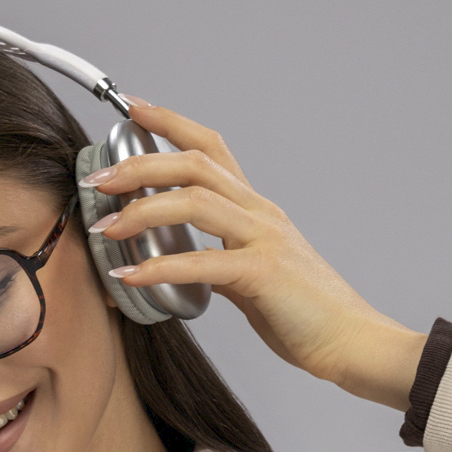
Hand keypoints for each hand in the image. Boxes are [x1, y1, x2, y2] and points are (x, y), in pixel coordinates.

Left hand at [84, 102, 427, 411]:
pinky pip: (202, 263)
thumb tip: (190, 267)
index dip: (170, 124)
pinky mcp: (262, 273)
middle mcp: (259, 213)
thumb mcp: (255, 281)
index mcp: (257, 209)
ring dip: (143, 209)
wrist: (351, 341)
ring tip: (107, 227)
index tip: (131, 110)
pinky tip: (131, 275)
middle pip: (194, 164)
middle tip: (100, 178)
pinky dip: (160, 267)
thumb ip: (222, 265)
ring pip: (195, 201)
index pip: (210, 147)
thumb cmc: (306, 315)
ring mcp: (263, 238)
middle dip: (140, 164)